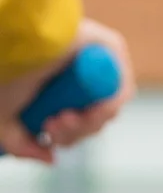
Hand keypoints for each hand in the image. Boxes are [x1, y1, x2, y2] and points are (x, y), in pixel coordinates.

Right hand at [0, 19, 134, 164]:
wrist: (8, 34)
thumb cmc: (2, 69)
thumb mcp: (5, 118)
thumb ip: (21, 145)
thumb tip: (52, 158)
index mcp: (57, 84)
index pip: (77, 123)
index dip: (68, 136)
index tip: (49, 132)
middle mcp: (78, 72)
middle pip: (94, 120)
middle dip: (75, 133)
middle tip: (54, 125)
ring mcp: (96, 59)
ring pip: (108, 111)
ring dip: (88, 124)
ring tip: (64, 117)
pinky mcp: (111, 46)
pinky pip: (121, 89)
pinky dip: (107, 107)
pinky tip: (89, 111)